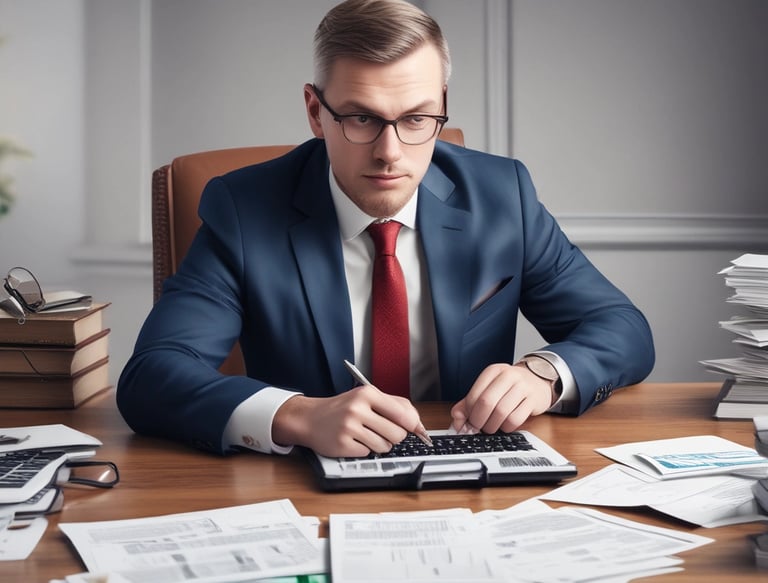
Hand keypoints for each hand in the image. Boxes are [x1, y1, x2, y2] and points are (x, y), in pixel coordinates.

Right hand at [271, 385, 423, 457]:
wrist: (310, 418)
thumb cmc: (342, 408)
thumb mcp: (366, 397)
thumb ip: (393, 405)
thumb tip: (417, 423)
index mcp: (367, 394)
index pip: (403, 413)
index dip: (413, 425)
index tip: (416, 430)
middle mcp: (358, 408)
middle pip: (397, 433)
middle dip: (394, 436)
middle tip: (382, 431)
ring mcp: (349, 427)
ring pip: (385, 446)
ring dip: (379, 444)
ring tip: (366, 434)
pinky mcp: (342, 444)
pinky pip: (368, 453)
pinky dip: (364, 449)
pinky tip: (353, 440)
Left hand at [450, 363, 552, 433]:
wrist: (537, 381)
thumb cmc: (509, 387)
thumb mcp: (488, 389)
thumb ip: (469, 403)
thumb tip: (456, 419)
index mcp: (493, 371)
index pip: (475, 394)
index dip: (468, 413)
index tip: (466, 423)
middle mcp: (508, 376)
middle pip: (486, 402)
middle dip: (478, 421)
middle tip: (477, 428)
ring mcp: (523, 387)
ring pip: (501, 412)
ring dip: (492, 426)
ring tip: (491, 427)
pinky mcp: (533, 400)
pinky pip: (516, 419)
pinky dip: (507, 427)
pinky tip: (505, 425)